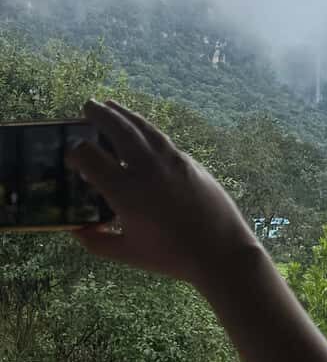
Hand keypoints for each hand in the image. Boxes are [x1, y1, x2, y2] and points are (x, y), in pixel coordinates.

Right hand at [66, 100, 257, 283]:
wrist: (221, 250)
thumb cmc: (173, 256)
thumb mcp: (128, 253)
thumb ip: (97, 242)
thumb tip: (77, 231)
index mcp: (126, 192)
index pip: (90, 158)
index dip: (76, 153)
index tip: (71, 155)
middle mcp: (147, 169)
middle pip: (118, 130)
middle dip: (100, 115)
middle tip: (88, 105)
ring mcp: (171, 161)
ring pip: (143, 128)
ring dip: (124, 115)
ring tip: (111, 105)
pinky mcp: (189, 161)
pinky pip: (161, 138)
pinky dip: (145, 128)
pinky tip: (141, 130)